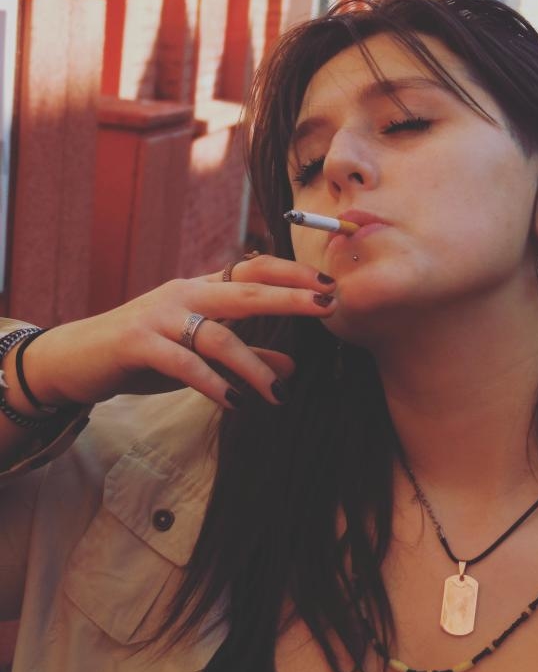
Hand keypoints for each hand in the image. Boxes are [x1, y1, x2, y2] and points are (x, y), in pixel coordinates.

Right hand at [20, 255, 336, 409]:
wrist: (75, 360)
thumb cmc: (143, 354)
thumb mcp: (199, 353)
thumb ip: (246, 356)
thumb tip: (293, 365)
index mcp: (200, 289)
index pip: (252, 269)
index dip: (291, 274)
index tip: (329, 286)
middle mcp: (183, 294)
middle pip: (244, 289)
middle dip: (289, 297)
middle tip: (327, 306)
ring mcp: (158, 316)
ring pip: (217, 333)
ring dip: (252, 366)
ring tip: (279, 394)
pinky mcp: (136, 343)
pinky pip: (182, 361)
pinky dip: (211, 382)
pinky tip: (235, 402)